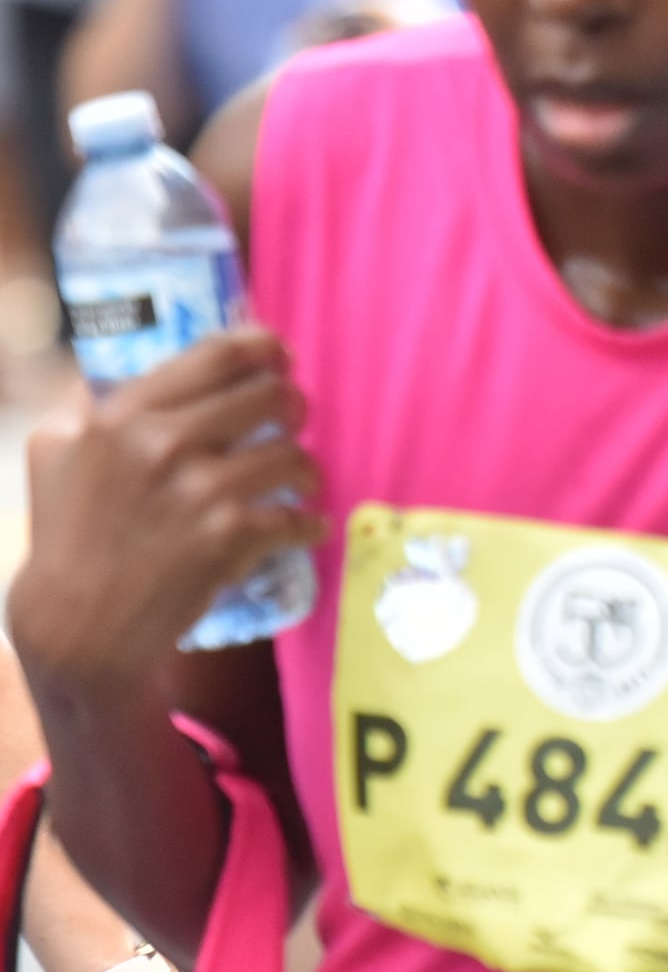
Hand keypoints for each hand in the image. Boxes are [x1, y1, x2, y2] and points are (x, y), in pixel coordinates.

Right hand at [8, 331, 319, 692]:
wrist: (74, 623)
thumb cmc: (66, 535)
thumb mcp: (55, 450)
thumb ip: (92, 400)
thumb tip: (136, 364)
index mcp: (124, 416)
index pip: (218, 356)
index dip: (264, 348)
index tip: (280, 358)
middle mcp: (163, 444)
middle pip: (269, 395)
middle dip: (294, 405)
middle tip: (295, 419)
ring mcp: (199, 491)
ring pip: (292, 454)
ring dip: (306, 469)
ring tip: (301, 480)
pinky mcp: (227, 537)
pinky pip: (295, 517)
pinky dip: (309, 524)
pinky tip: (307, 526)